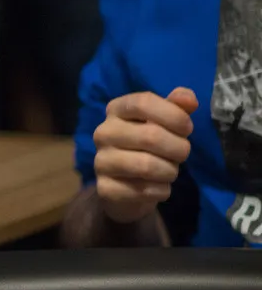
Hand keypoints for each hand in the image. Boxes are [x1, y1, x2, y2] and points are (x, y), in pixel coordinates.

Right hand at [94, 87, 197, 223]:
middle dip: (179, 148)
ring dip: (170, 171)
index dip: (173, 115)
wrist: (127, 185)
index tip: (186, 128)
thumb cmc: (149, 146)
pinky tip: (157, 187)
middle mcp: (103, 133)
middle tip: (182, 154)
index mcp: (115, 110)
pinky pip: (144, 190)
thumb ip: (176, 108)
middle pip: (151, 136)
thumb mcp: (164, 123)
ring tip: (169, 170)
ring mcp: (101, 161)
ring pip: (148, 166)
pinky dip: (161, 191)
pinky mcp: (105, 188)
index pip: (143, 102)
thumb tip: (188, 98)